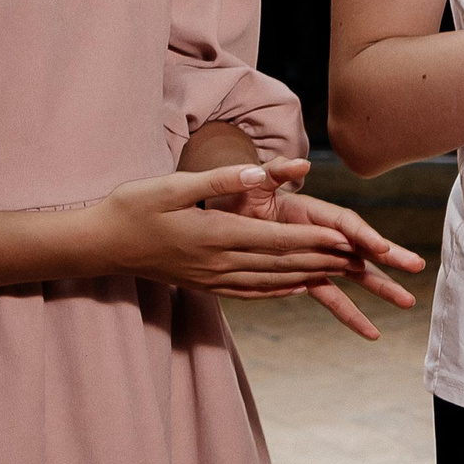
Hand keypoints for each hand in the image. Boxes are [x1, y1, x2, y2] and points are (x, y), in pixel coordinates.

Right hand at [89, 165, 364, 293]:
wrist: (102, 245)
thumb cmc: (132, 207)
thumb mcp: (173, 185)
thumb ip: (221, 178)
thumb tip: (260, 171)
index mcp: (215, 235)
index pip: (277, 240)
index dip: (315, 240)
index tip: (347, 238)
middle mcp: (220, 262)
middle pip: (284, 263)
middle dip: (325, 260)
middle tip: (362, 259)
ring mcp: (214, 279)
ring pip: (274, 280)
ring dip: (311, 275)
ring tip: (343, 272)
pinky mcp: (208, 286)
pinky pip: (254, 292)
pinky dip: (281, 289)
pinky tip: (300, 286)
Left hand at [210, 157, 426, 340]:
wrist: (229, 215)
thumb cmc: (242, 196)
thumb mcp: (256, 181)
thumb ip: (276, 171)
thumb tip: (302, 163)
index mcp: (314, 213)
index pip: (345, 223)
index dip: (364, 235)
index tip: (382, 248)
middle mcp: (324, 236)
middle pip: (362, 247)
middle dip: (390, 258)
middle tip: (416, 266)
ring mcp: (320, 258)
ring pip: (357, 275)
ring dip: (383, 289)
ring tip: (407, 302)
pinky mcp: (311, 276)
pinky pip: (334, 299)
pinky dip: (352, 316)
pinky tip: (371, 333)